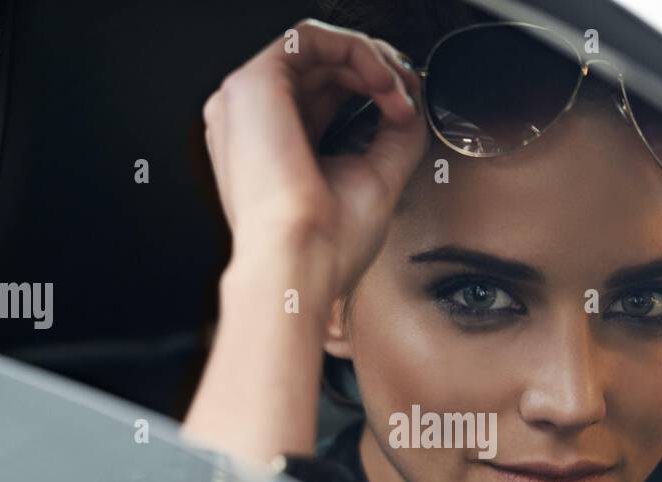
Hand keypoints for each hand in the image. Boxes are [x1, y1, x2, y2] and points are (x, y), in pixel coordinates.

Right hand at [201, 18, 425, 299]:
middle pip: (322, 66)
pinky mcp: (252, 84)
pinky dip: (355, 51)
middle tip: (409, 98)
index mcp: (275, 145)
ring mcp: (248, 100)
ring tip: (398, 94)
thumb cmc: (326, 245)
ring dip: (371, 61)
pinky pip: (308, 37)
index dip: (372, 89)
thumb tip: (413, 104)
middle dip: (378, 72)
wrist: (300, 265)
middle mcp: (255, 120)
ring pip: (317, 46)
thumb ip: (394, 136)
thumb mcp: (375, 178)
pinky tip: (382, 82)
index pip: (326, 94)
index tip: (407, 111)